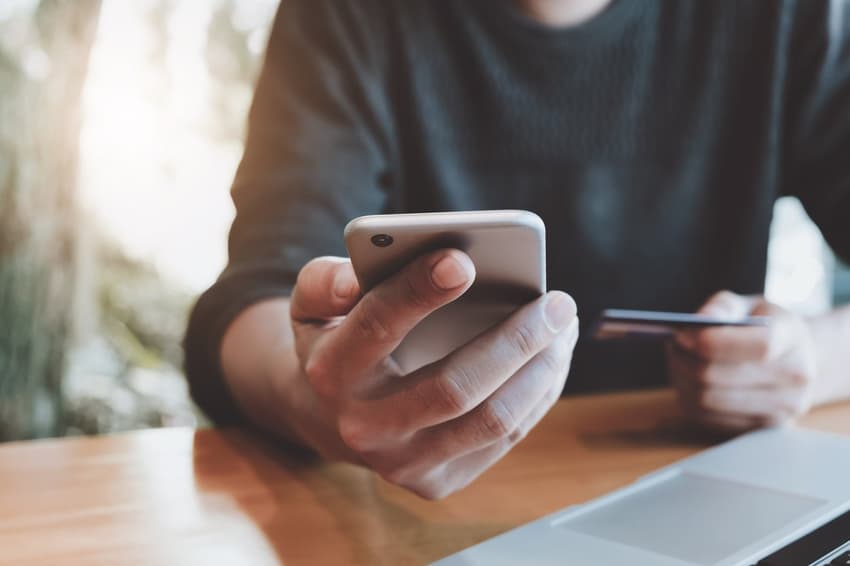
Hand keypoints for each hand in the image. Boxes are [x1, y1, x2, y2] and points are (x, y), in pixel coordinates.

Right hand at [285, 249, 578, 498]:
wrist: (329, 416)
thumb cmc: (338, 339)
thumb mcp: (313, 302)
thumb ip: (325, 279)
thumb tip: (353, 279)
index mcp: (331, 370)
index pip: (377, 326)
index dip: (420, 292)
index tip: (464, 260)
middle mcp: (364, 427)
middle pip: (454, 387)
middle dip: (516, 341)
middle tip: (556, 303)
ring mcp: (403, 462)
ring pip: (491, 420)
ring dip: (541, 370)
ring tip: (565, 327)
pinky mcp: (435, 481)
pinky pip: (503, 438)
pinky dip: (538, 394)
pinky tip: (554, 359)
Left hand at [667, 291, 817, 432]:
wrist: (797, 359)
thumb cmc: (764, 326)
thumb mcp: (748, 305)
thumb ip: (724, 307)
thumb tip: (702, 320)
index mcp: (793, 338)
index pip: (759, 346)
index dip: (714, 342)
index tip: (682, 335)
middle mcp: (795, 377)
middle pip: (721, 377)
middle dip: (686, 360)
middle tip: (673, 344)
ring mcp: (781, 408)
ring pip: (708, 400)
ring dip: (682, 379)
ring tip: (677, 359)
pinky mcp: (760, 429)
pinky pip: (708, 417)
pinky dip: (689, 397)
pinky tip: (687, 379)